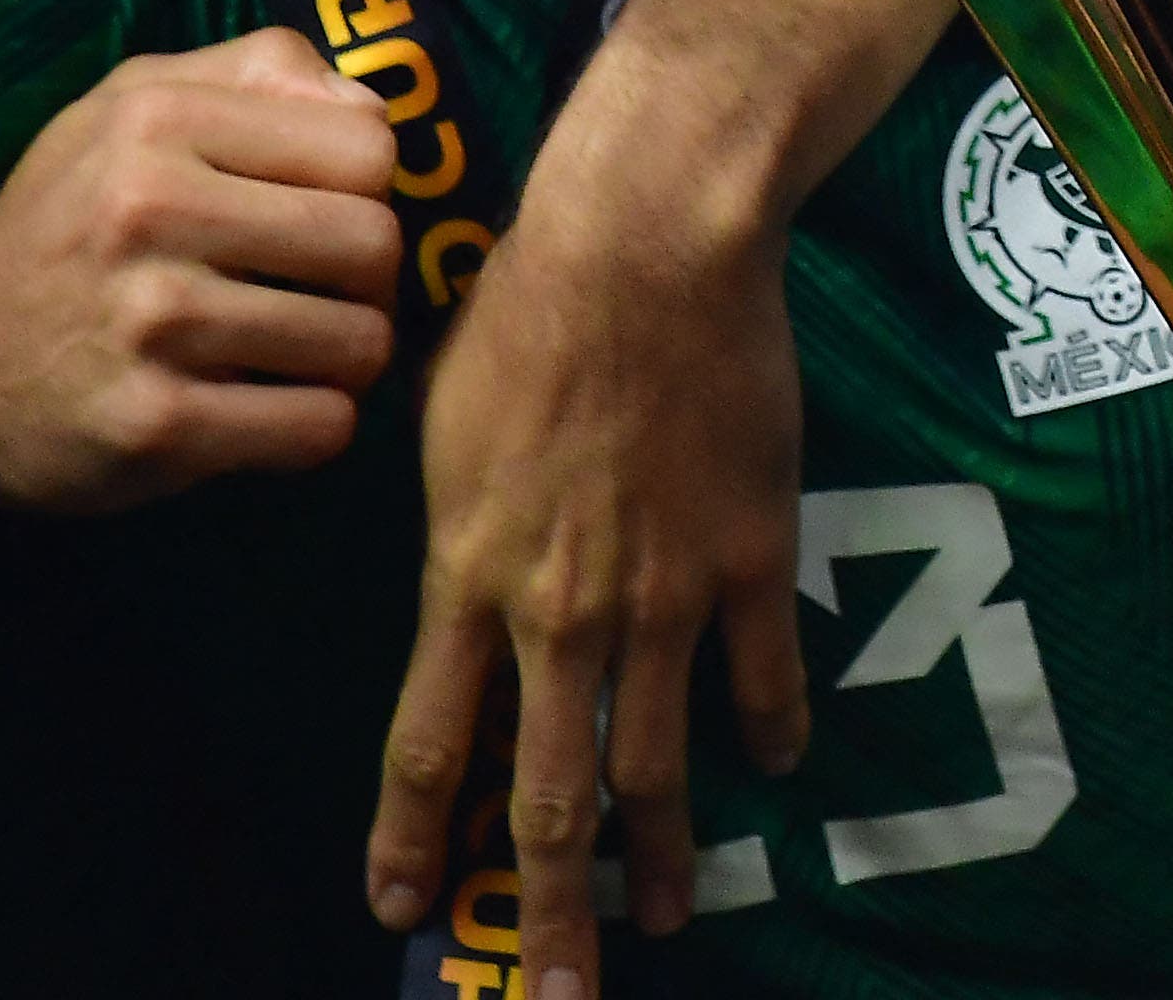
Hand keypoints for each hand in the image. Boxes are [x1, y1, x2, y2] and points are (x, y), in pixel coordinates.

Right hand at [0, 27, 397, 513]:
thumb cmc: (62, 227)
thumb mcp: (128, 107)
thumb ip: (255, 73)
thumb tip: (373, 104)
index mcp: (157, 120)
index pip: (368, 147)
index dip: (370, 188)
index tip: (329, 215)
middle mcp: (150, 212)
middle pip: (374, 244)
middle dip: (372, 280)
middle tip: (331, 296)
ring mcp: (151, 325)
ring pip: (359, 342)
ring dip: (349, 358)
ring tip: (303, 355)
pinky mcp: (155, 426)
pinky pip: (318, 427)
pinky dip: (317, 424)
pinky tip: (274, 410)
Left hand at [361, 74, 814, 982]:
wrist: (643, 248)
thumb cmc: (526, 308)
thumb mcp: (445, 423)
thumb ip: (459, 524)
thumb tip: (465, 580)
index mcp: (466, 577)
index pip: (425, 744)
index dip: (410, 837)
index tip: (399, 907)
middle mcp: (560, 612)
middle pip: (548, 796)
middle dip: (551, 911)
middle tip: (564, 997)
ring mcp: (664, 594)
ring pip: (658, 761)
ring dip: (663, 854)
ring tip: (671, 916)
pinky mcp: (751, 554)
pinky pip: (763, 675)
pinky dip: (766, 731)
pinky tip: (773, 765)